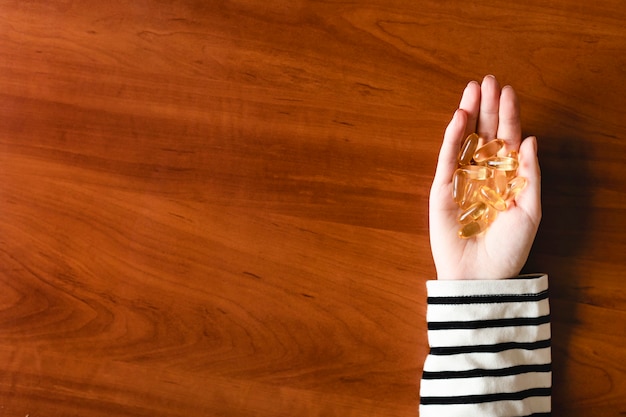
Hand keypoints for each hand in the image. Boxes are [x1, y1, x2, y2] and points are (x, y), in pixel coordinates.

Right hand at [429, 75, 541, 279]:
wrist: (482, 275)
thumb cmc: (510, 248)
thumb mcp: (531, 211)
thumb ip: (530, 175)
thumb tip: (531, 140)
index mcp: (507, 177)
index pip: (509, 139)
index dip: (509, 115)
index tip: (508, 91)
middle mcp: (484, 173)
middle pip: (486, 132)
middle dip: (487, 105)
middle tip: (487, 80)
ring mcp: (461, 179)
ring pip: (465, 140)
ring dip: (468, 114)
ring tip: (471, 89)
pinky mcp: (442, 189)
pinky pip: (447, 158)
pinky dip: (452, 138)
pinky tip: (458, 118)